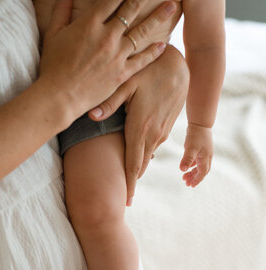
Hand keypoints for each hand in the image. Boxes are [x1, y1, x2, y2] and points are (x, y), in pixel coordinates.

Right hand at [38, 0, 176, 124]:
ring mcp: (116, 56)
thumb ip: (61, 10)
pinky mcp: (121, 74)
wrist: (59, 97)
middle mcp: (107, 36)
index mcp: (90, 23)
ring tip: (172, 5)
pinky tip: (164, 43)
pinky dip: (153, 52)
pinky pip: (141, 60)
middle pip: (133, 7)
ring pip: (142, 31)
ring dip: (158, 16)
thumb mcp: (53, 35)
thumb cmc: (52, 67)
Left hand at [88, 45, 188, 202]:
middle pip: (139, 166)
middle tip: (122, 200)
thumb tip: (90, 116)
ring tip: (126, 183)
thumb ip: (108, 102)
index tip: (125, 202)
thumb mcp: (127, 83)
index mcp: (141, 128)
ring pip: (146, 157)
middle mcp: (153, 135)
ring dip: (136, 169)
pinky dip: (142, 156)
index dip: (128, 185)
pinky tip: (135, 158)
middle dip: (130, 183)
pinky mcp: (166, 128)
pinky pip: (152, 147)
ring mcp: (162, 133)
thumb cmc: (149, 72)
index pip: (132, 165)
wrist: (179, 67)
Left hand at [180, 123, 212, 186]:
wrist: (200, 122)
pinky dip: (193, 166)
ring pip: (200, 166)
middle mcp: (207, 156)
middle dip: (195, 178)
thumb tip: (182, 170)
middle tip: (186, 183)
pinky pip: (198, 161)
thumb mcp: (190, 148)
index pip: (202, 173)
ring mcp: (205, 152)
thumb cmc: (196, 135)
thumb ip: (187, 159)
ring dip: (193, 173)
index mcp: (205, 158)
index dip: (196, 180)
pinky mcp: (202, 149)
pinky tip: (187, 167)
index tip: (190, 185)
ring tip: (184, 177)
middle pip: (202, 171)